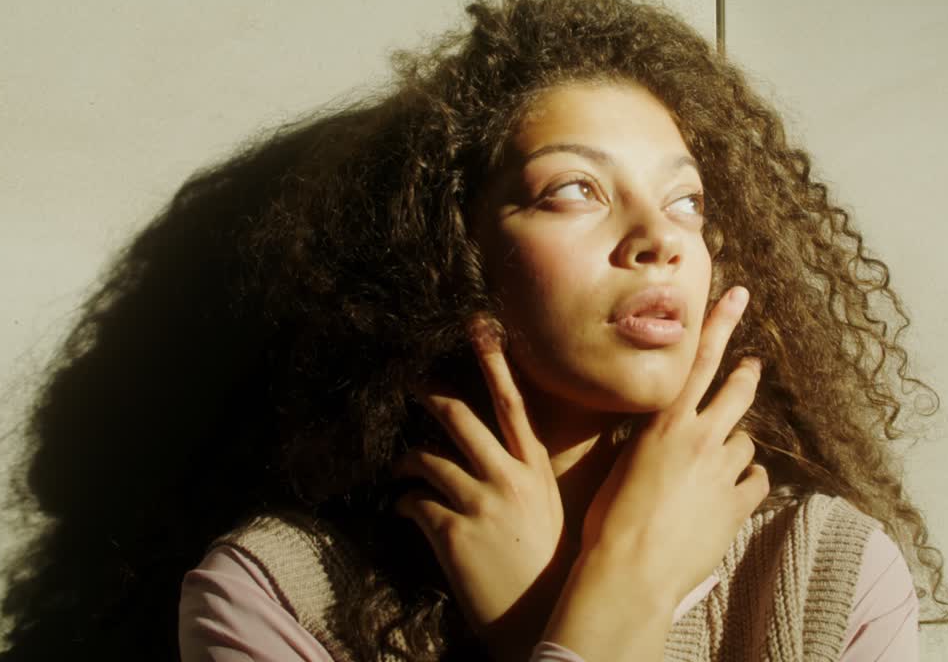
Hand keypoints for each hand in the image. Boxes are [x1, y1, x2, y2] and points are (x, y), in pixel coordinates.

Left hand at [393, 318, 566, 660]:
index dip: (494, 362)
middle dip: (429, 394)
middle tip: (408, 383)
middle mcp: (509, 479)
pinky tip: (405, 511)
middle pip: (461, 417)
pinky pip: (414, 502)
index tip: (478, 327)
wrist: (537, 620)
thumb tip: (494, 452)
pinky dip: (404, 502)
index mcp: (535, 470)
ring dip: (407, 458)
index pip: (513, 403)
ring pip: (429, 458)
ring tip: (401, 464)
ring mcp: (480, 504)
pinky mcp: (452, 533)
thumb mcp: (546, 509)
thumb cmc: (544, 565)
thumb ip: (524, 475)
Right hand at [577, 285, 767, 608]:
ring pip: (746, 442)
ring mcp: (723, 472)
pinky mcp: (738, 505)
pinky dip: (748, 483)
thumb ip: (644, 440)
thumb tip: (655, 432)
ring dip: (736, 447)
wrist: (629, 571)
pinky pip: (757, 481)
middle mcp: (699, 439)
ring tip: (720, 462)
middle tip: (752, 366)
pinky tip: (734, 492)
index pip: (699, 361)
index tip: (739, 297)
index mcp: (665, 424)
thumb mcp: (619, 465)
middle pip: (737, 392)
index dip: (720, 324)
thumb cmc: (608, 519)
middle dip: (746, 375)